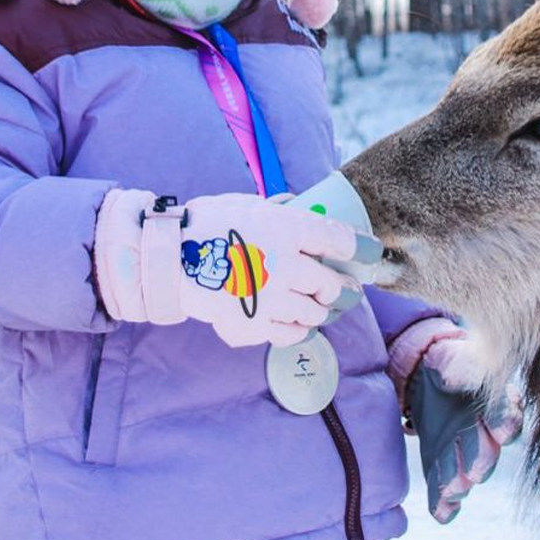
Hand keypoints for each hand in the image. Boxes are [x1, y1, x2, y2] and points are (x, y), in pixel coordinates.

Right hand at [94, 188, 379, 347]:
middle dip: (342, 288)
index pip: (341, 241)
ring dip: (319, 310)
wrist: (168, 259)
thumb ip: (280, 210)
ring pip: (315, 314)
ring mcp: (271, 300)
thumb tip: (302, 207)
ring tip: (316, 306)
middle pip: (333, 285)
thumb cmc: (207, 225)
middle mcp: (286, 267)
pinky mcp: (254, 326)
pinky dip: (297, 329)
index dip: (362, 248)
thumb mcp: (247, 205)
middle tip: (342, 289)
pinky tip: (294, 322)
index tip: (371, 253)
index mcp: (288, 230)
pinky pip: (291, 334)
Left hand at [389, 318, 523, 522]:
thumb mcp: (453, 359)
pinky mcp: (440, 465)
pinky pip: (444, 486)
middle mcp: (484, 433)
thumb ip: (461, 370)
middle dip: (480, 460)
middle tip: (474, 472)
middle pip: (486, 449)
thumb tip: (458, 379)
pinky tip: (441, 513)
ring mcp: (463, 452)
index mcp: (494, 402)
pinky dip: (443, 503)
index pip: (505, 413)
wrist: (426, 377)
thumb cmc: (449, 363)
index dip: (504, 422)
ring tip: (452, 492)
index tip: (503, 433)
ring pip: (466, 471)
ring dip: (460, 483)